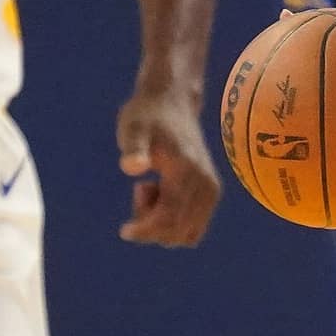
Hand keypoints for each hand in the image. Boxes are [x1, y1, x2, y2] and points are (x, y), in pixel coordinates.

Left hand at [115, 85, 220, 246]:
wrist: (172, 102)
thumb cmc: (147, 117)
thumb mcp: (133, 129)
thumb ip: (133, 148)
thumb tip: (132, 166)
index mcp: (187, 172)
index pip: (170, 219)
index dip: (146, 230)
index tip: (124, 229)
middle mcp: (206, 183)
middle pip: (179, 232)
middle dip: (153, 226)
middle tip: (141, 192)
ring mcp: (211, 188)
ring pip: (187, 232)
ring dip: (164, 224)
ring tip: (152, 192)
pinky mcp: (211, 190)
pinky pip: (194, 226)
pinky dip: (176, 221)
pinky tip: (164, 195)